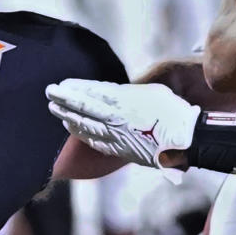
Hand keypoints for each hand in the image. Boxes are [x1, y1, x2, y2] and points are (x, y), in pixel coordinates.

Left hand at [45, 80, 199, 179]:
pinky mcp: (120, 150)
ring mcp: (116, 136)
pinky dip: (82, 134)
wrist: (186, 141)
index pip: (91, 93)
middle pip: (83, 108)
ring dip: (68, 117)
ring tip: (56, 110)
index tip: (62, 84)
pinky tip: (74, 130)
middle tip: (50, 93)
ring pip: (85, 126)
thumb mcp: (153, 92)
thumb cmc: (174, 112)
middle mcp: (114, 119)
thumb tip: (115, 93)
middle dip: (64, 100)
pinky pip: (96, 141)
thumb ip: (129, 92)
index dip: (75, 89)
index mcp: (122, 101)